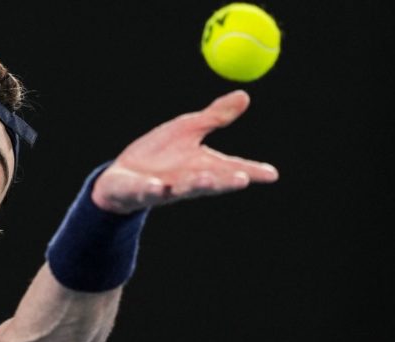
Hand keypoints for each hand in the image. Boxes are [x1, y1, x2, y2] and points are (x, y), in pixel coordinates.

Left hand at [91, 90, 278, 213]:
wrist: (122, 176)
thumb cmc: (159, 155)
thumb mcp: (187, 130)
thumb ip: (214, 118)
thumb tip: (245, 96)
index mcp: (202, 168)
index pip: (230, 169)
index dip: (251, 171)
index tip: (272, 174)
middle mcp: (186, 181)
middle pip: (210, 182)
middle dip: (226, 181)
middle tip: (243, 179)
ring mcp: (163, 188)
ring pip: (181, 189)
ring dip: (195, 184)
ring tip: (206, 178)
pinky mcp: (138, 191)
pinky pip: (145, 191)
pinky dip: (151, 189)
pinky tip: (156, 185)